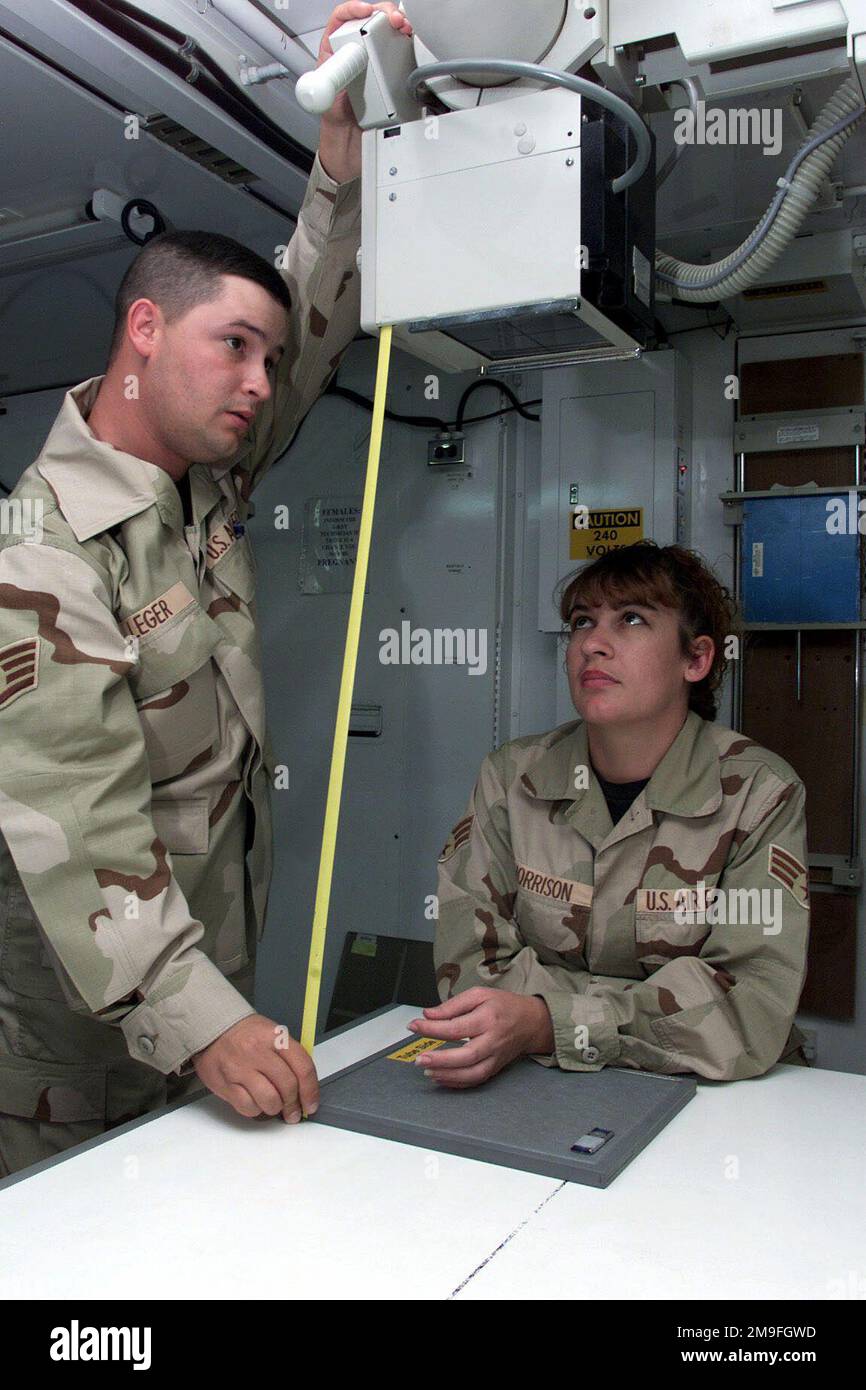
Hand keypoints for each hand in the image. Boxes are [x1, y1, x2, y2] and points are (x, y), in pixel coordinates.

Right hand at [192, 1013, 318, 1122]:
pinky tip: (255, 1102)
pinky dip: (255, 1110)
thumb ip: (290, 1058)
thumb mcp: (274, 1034)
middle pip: (288, 1086)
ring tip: (273, 1106)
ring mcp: (240, 1068)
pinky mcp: (225, 1083)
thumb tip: (306, 1088)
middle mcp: (258, 1051)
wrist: (213, 1029)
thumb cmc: (247, 1034)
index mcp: (276, 1037)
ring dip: (275, 1108)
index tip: (311, 1104)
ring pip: (269, 1100)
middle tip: (293, 1112)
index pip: (303, 1067)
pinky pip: (248, 1107)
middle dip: (294, 1105)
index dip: (311, 1091)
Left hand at [317, 3, 413, 181]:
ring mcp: (374, 64)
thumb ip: (333, 83)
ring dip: (399, 25)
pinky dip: (409, 45)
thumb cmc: (336, 128)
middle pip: (369, 20)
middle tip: (393, 20)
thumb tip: (343, 67)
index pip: (341, 20)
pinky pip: (401, 54)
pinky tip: (412, 43)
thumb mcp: (328, 103)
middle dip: (383, 13)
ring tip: (405, 28)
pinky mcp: (391, 76)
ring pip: (387, 33)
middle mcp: (355, 56)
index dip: (353, 10)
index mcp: (334, 55)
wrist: (351, 151)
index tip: (366, 13)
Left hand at [407, 987, 554, 1088]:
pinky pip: (476, 1079)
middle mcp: (493, 1041)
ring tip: (427, 1070)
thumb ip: (453, 1005)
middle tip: (419, 1059)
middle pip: (466, 1055)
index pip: (456, 1027)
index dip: (432, 1028)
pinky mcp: (495, 1068)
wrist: (531, 1022)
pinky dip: (457, 1083)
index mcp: (488, 1018)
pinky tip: (441, 1077)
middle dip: (441, 1059)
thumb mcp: (479, 995)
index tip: (414, 1025)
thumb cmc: (503, 1006)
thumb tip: (428, 1014)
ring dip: (448, 1075)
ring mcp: (495, 1057)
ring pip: (472, 1073)